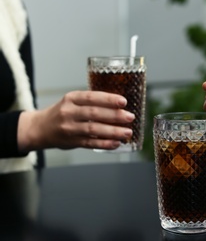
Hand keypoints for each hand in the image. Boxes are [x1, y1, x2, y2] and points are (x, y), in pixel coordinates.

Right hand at [18, 91, 133, 151]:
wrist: (40, 128)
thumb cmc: (63, 113)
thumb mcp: (72, 101)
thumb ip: (91, 102)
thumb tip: (120, 105)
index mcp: (71, 99)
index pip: (92, 97)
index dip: (108, 99)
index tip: (123, 101)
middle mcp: (69, 112)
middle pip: (94, 113)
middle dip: (115, 115)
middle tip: (130, 117)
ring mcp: (69, 128)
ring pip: (93, 129)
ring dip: (113, 131)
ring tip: (127, 132)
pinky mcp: (71, 141)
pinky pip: (90, 143)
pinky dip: (105, 143)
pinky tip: (116, 143)